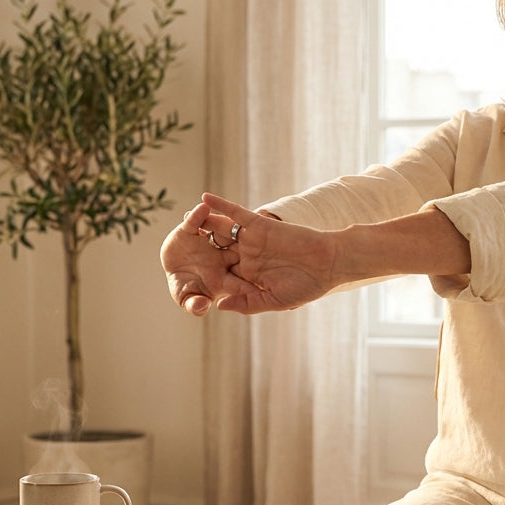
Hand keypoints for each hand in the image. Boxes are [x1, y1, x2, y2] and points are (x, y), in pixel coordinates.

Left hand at [160, 193, 338, 315]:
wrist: (329, 262)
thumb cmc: (306, 286)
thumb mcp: (274, 301)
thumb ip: (246, 303)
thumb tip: (219, 305)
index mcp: (250, 278)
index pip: (222, 277)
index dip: (204, 277)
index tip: (184, 279)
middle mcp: (249, 257)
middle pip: (218, 252)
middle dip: (198, 248)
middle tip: (175, 245)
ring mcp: (253, 240)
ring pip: (222, 231)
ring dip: (203, 224)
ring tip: (182, 218)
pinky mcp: (260, 225)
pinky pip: (236, 213)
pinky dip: (221, 205)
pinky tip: (204, 198)